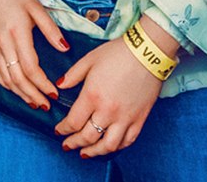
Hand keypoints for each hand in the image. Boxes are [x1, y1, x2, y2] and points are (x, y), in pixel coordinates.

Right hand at [0, 0, 67, 110]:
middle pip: (17, 77)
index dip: (42, 83)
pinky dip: (6, 85)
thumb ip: (51, 30)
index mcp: (17, 32)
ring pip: (5, 78)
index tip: (54, 93)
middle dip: (32, 94)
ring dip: (20, 93)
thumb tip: (65, 49)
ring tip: (34, 102)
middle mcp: (3, 43)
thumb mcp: (37, 7)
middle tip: (46, 105)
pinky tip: (16, 90)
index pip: (30, 67)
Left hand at [53, 35, 162, 157]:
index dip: (63, 129)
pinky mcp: (139, 119)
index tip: (58, 131)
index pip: (73, 122)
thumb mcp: (89, 59)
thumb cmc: (118, 53)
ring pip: (107, 145)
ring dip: (93, 152)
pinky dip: (116, 147)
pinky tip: (108, 146)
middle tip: (67, 145)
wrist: (148, 52)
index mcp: (92, 96)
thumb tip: (59, 85)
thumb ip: (72, 75)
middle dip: (74, 143)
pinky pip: (127, 141)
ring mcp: (125, 117)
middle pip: (87, 137)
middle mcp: (108, 111)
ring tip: (85, 153)